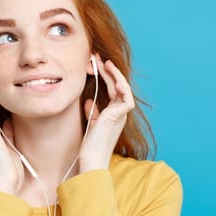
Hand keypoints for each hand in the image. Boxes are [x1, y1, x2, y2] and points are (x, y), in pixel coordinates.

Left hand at [78, 53, 135, 171]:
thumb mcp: (91, 124)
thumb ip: (92, 111)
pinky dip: (122, 87)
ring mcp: (121, 115)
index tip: (95, 64)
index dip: (105, 76)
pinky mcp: (119, 117)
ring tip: (105, 63)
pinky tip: (112, 77)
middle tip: (97, 57)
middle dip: (108, 71)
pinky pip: (126, 98)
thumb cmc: (90, 145)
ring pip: (123, 89)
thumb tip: (89, 100)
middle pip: (117, 86)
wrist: (91, 159)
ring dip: (115, 75)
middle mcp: (120, 113)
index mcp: (114, 114)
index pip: (112, 90)